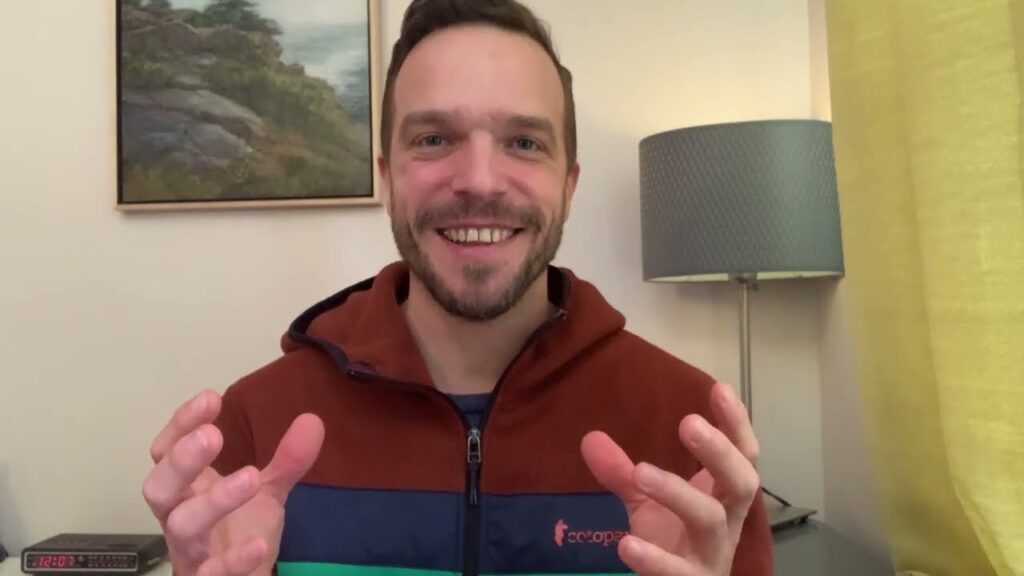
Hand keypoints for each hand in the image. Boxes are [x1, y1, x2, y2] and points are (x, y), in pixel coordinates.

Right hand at [143, 390, 324, 575]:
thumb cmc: (239, 535)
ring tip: (249, 478)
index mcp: (187, 489)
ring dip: (212, 501)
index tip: (211, 398)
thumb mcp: (266, 493)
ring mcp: (190, 552)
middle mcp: (178, 517)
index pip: (166, 452)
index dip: (181, 425)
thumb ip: (286, 461)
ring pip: (181, 526)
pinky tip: (259, 544)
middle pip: (158, 487)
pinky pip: (209, 574)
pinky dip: (232, 561)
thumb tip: (313, 420)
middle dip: (182, 460)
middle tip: (213, 435)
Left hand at [581, 382, 759, 574]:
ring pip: (709, 521)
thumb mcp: (647, 504)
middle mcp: (727, 522)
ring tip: (641, 471)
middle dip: (719, 452)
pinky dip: (654, 558)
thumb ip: (623, 473)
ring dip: (677, 492)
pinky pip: (677, 572)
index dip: (736, 424)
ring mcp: (711, 554)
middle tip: (688, 423)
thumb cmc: (673, 544)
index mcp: (723, 496)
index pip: (743, 455)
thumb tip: (590, 438)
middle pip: (742, 482)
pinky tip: (627, 543)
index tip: (719, 389)